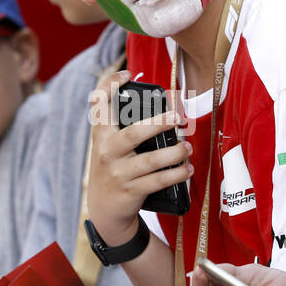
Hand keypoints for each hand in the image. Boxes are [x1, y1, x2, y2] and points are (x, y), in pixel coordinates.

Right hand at [86, 69, 192, 244]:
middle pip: (134, 133)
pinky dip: (177, 174)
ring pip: (151, 160)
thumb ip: (122, 128)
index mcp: (101, 136)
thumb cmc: (114, 170)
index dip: (109, 86)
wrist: (105, 210)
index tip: (126, 74)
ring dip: (175, 153)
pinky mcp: (131, 191)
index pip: (98, 105)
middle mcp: (106, 152)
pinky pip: (159, 181)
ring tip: (187, 147)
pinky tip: (187, 169)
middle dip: (159, 123)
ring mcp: (118, 173)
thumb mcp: (108, 147)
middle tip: (178, 118)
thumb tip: (159, 106)